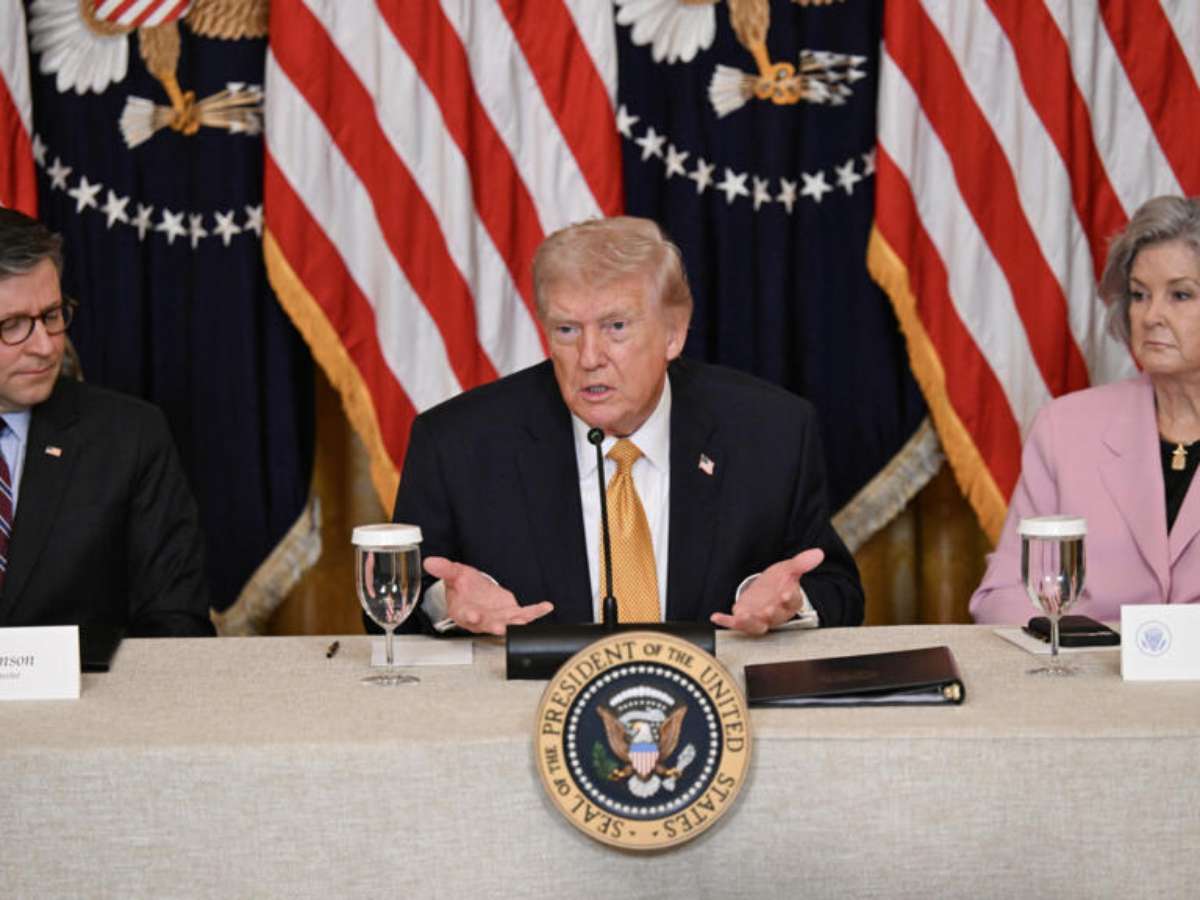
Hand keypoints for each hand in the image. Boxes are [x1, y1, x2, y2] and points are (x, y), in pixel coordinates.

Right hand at [424, 556, 552, 635]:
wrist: (474, 591)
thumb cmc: (463, 586)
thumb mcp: (454, 574)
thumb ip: (444, 569)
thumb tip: (430, 561)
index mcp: (464, 611)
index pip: (465, 615)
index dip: (469, 616)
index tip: (472, 616)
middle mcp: (481, 619)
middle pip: (487, 624)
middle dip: (494, 626)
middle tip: (499, 628)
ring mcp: (497, 618)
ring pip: (508, 623)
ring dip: (517, 623)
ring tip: (526, 620)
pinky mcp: (511, 614)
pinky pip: (525, 614)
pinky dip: (536, 612)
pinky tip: (546, 607)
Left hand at [710, 548, 824, 634]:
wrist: (766, 590)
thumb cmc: (780, 582)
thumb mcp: (789, 569)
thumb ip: (802, 563)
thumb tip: (818, 553)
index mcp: (789, 601)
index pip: (793, 601)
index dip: (791, 598)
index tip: (787, 593)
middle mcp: (776, 613)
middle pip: (775, 617)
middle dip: (771, 614)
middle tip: (767, 610)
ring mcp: (759, 618)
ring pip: (757, 625)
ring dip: (749, 622)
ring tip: (742, 616)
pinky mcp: (744, 619)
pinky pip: (735, 623)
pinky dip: (726, 621)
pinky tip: (716, 616)